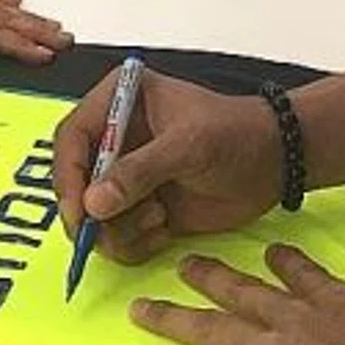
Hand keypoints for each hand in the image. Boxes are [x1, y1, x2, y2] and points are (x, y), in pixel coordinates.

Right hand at [53, 70, 284, 263]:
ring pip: (93, 218)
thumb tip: (92, 203)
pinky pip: (118, 238)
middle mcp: (116, 139)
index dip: (68, 176)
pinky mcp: (142, 209)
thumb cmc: (236, 135)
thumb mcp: (188, 145)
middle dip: (91, 214)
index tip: (79, 212)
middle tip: (108, 233)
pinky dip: (135, 242)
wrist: (276, 164)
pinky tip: (165, 229)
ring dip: (120, 229)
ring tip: (158, 217)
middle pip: (74, 183)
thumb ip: (139, 171)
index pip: (72, 138)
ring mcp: (128, 178)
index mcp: (120, 101)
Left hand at [112, 246, 344, 344]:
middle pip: (244, 293)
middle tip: (186, 265)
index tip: (272, 254)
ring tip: (141, 308)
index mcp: (338, 305)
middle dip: (213, 279)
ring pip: (209, 328)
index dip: (287, 265)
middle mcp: (294, 319)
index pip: (306, 278)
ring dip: (173, 317)